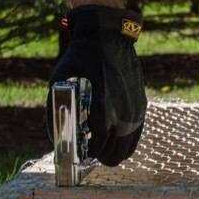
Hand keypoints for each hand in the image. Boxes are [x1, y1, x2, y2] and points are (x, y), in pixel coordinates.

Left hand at [48, 5, 147, 165]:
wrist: (107, 41)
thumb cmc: (78, 64)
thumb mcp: (58, 87)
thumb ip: (56, 116)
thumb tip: (57, 141)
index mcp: (101, 113)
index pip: (96, 151)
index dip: (84, 155)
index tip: (77, 151)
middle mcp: (122, 118)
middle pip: (112, 157)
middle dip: (98, 156)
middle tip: (88, 147)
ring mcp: (135, 114)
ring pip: (126, 151)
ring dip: (112, 150)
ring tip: (100, 141)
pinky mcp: (141, 109)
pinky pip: (134, 137)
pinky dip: (122, 140)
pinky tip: (111, 133)